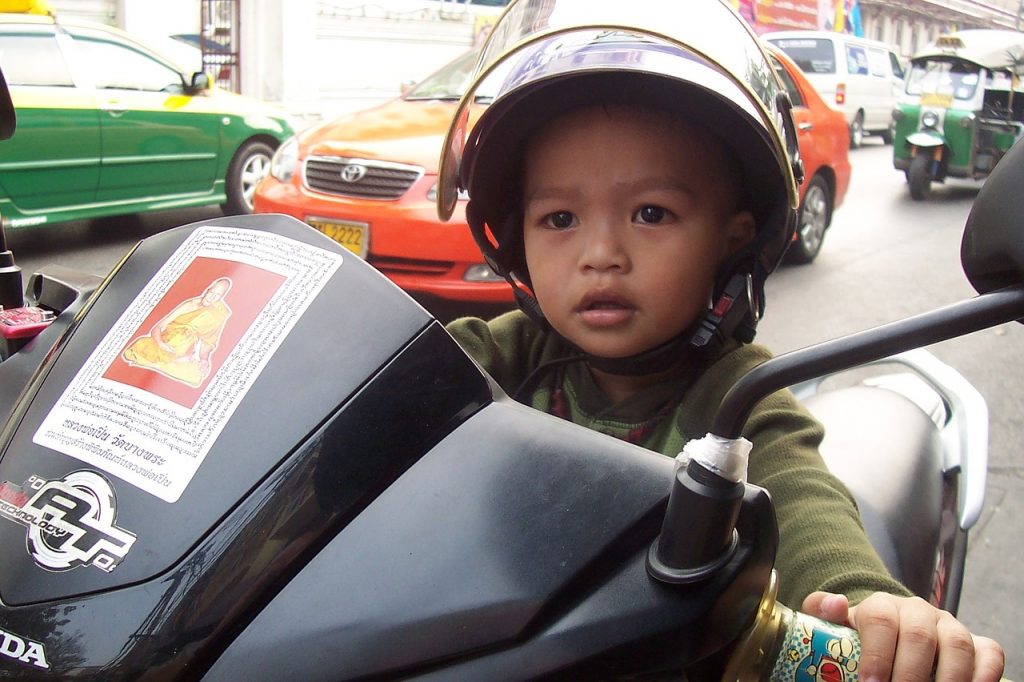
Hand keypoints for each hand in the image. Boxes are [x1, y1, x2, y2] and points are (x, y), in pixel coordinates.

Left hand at [801, 591, 1003, 680]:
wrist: (889, 632)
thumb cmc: (860, 637)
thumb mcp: (837, 625)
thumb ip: (823, 612)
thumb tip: (834, 604)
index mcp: (882, 606)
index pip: (880, 620)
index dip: (876, 654)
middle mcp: (919, 612)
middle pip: (919, 637)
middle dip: (909, 673)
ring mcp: (950, 626)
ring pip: (957, 646)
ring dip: (947, 679)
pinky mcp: (976, 643)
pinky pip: (989, 654)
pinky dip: (983, 676)